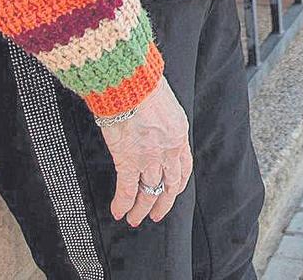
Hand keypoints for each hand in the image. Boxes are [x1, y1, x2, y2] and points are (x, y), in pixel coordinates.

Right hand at [102, 78, 191, 225]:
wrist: (131, 83)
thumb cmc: (144, 85)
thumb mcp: (165, 103)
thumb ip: (161, 120)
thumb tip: (152, 124)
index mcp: (179, 134)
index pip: (183, 167)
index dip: (177, 184)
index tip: (172, 192)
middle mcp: (169, 150)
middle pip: (169, 185)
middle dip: (162, 203)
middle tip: (155, 215)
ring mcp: (150, 158)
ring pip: (149, 191)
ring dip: (142, 208)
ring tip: (135, 219)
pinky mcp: (128, 160)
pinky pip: (127, 189)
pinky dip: (123, 203)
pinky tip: (118, 212)